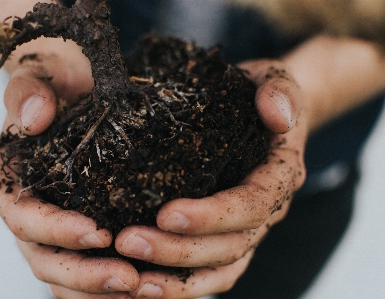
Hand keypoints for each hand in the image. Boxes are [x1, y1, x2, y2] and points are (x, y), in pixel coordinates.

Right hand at [0, 39, 139, 297]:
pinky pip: (91, 268)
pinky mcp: (83, 232)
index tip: (97, 232)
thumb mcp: (39, 76)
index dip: (56, 230)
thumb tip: (34, 118)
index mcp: (10, 184)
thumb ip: (29, 93)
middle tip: (127, 278)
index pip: (25, 218)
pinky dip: (109, 286)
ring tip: (140, 288)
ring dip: (100, 290)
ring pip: (68, 276)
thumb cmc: (54, 83)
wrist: (74, 88)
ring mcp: (55, 228)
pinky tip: (144, 285)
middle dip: (85, 274)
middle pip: (46, 259)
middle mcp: (29, 214)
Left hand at [113, 59, 307, 297]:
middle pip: (230, 246)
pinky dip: (180, 285)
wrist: (262, 112)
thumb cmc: (259, 94)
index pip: (250, 205)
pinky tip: (144, 285)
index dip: (212, 215)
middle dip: (179, 250)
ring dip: (176, 279)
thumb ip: (279, 91)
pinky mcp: (227, 236)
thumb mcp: (274, 79)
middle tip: (128, 242)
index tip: (165, 213)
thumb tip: (276, 115)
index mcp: (279, 175)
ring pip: (219, 269)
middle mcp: (267, 211)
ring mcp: (248, 228)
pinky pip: (210, 272)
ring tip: (131, 280)